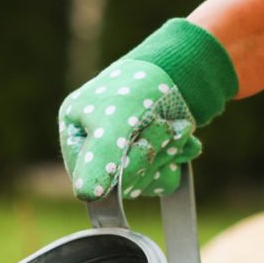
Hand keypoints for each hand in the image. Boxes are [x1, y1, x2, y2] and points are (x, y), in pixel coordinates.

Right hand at [58, 19, 236, 201]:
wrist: (187, 67)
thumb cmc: (142, 86)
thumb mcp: (115, 120)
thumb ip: (100, 157)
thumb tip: (86, 195)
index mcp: (76, 131)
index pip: (88, 177)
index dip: (119, 171)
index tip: (142, 146)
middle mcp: (97, 146)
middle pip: (120, 183)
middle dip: (148, 157)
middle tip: (164, 129)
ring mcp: (124, 153)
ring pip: (144, 181)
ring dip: (166, 155)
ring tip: (176, 128)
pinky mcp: (150, 157)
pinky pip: (162, 179)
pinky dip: (176, 159)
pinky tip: (184, 139)